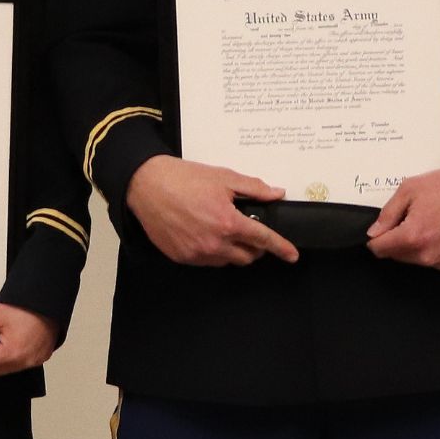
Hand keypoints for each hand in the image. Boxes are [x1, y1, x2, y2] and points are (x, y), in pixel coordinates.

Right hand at [125, 155, 298, 266]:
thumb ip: (254, 188)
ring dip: (234, 250)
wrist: (147, 185)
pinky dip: (214, 252)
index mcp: (228, 222)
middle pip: (248, 257)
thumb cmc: (184, 178)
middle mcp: (214, 243)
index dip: (281, 247)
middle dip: (255, 246)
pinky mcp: (182, 258)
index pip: (263, 239)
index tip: (292, 255)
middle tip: (249, 229)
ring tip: (224, 227)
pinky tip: (206, 233)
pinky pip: (207, 262)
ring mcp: (197, 254)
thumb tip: (276, 194)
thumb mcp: (223, 177)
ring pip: (228, 261)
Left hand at [366, 169, 439, 269]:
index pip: (380, 250)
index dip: (376, 238)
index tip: (382, 228)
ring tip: (431, 221)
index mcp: (413, 237)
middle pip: (397, 256)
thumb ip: (388, 213)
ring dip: (416, 246)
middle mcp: (428, 256)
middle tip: (410, 218)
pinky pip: (436, 261)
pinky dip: (434, 249)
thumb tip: (374, 233)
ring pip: (417, 260)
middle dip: (397, 240)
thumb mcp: (411, 188)